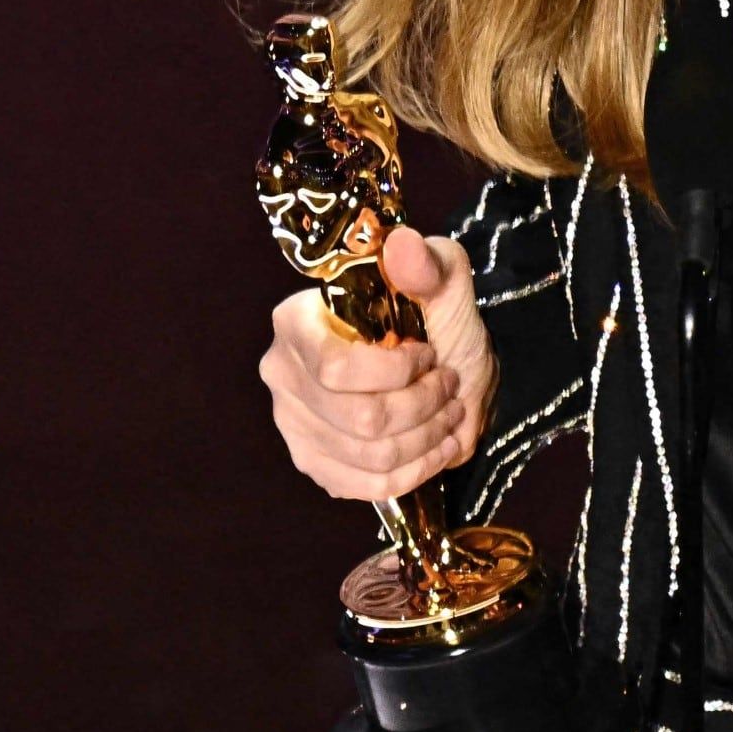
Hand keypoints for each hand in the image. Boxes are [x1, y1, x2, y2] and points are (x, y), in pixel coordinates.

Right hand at [260, 226, 492, 502]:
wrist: (443, 363)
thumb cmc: (433, 316)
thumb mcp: (441, 282)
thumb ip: (427, 263)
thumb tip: (403, 246)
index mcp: (297, 322)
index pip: (337, 369)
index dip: (395, 372)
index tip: (429, 354)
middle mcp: (282, 374)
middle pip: (360, 419)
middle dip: (422, 407)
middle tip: (449, 387)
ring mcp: (294, 424)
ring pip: (371, 455)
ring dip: (426, 438)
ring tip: (449, 414)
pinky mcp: (314, 463)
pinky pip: (367, 485)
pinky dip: (414, 471)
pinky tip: (435, 447)